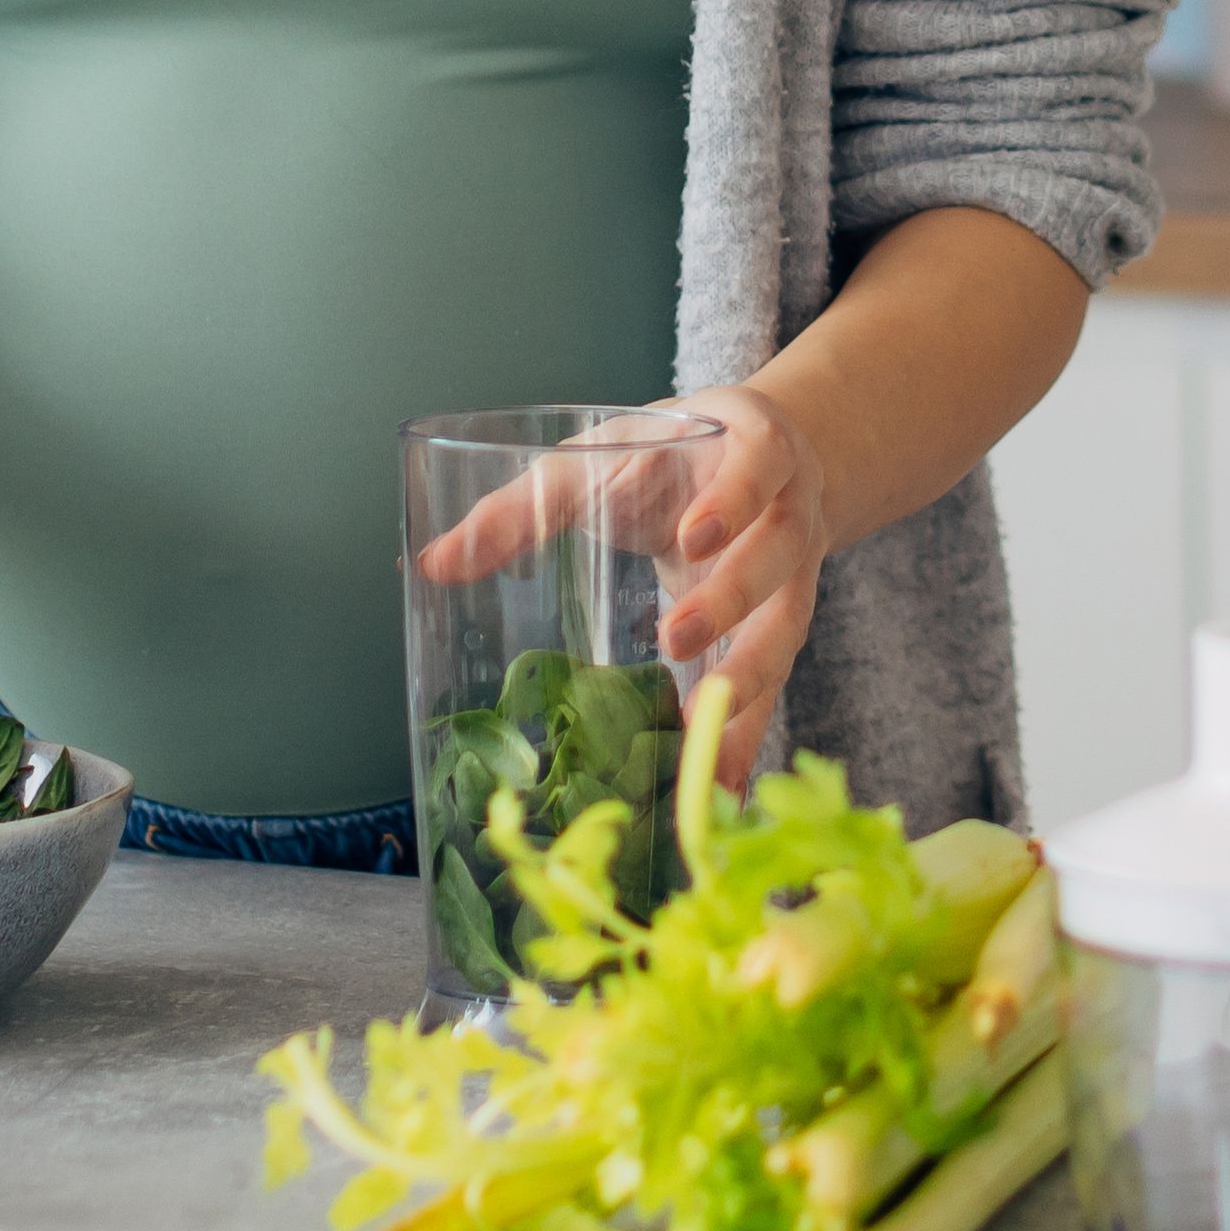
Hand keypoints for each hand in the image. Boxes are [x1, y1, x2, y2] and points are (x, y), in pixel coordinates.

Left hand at [406, 392, 836, 785]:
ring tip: (697, 732)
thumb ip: (522, 506)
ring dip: (747, 681)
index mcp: (754, 443)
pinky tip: (719, 787)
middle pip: (779, 553)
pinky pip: (774, 685)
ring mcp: (800, 574)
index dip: (733, 497)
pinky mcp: (783, 631)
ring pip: (787, 628)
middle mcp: (793, 508)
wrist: (756, 467)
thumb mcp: (599, 458)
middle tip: (674, 636)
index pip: (756, 462)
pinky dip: (747, 735)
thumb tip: (429, 564)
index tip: (692, 534)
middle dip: (731, 596)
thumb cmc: (664, 458)